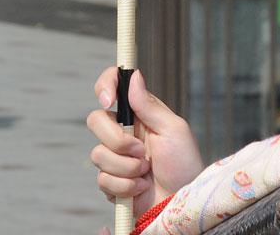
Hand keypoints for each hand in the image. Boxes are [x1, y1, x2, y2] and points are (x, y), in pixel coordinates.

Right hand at [87, 67, 204, 218]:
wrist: (179, 203)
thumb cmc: (184, 164)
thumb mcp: (173, 129)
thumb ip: (150, 105)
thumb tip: (134, 76)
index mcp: (138, 113)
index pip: (113, 87)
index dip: (105, 85)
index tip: (108, 100)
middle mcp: (123, 131)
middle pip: (96, 120)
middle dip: (117, 140)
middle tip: (140, 151)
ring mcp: (115, 157)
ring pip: (99, 154)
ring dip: (126, 167)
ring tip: (146, 172)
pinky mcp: (111, 181)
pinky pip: (103, 179)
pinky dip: (124, 186)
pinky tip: (140, 188)